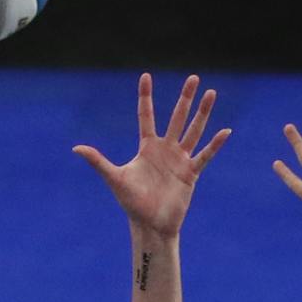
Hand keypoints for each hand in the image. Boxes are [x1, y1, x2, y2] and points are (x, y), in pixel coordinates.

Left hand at [74, 73, 230, 240]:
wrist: (150, 225)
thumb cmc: (132, 203)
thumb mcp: (114, 178)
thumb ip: (98, 161)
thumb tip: (75, 149)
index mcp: (147, 147)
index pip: (146, 115)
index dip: (146, 97)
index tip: (146, 76)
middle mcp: (165, 149)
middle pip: (177, 117)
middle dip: (185, 98)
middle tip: (194, 78)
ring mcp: (180, 160)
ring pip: (193, 131)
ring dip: (203, 113)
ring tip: (211, 93)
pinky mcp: (191, 173)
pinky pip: (205, 155)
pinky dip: (215, 145)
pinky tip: (226, 131)